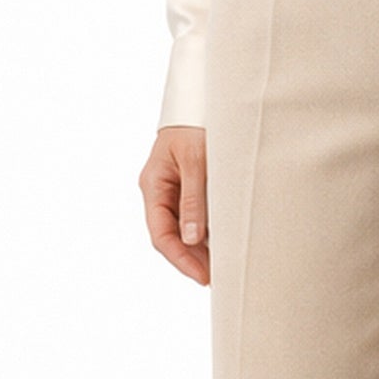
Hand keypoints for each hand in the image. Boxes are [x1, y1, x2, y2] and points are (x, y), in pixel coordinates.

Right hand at [141, 124, 209, 284]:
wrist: (202, 100)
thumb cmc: (195, 125)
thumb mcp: (197, 161)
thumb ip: (194, 199)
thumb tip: (192, 238)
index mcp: (153, 185)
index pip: (161, 234)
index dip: (180, 259)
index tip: (203, 276)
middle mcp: (160, 192)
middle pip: (171, 237)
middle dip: (192, 260)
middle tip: (217, 278)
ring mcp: (174, 191)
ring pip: (184, 230)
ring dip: (201, 250)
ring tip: (224, 267)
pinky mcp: (190, 188)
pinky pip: (196, 218)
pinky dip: (208, 234)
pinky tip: (224, 246)